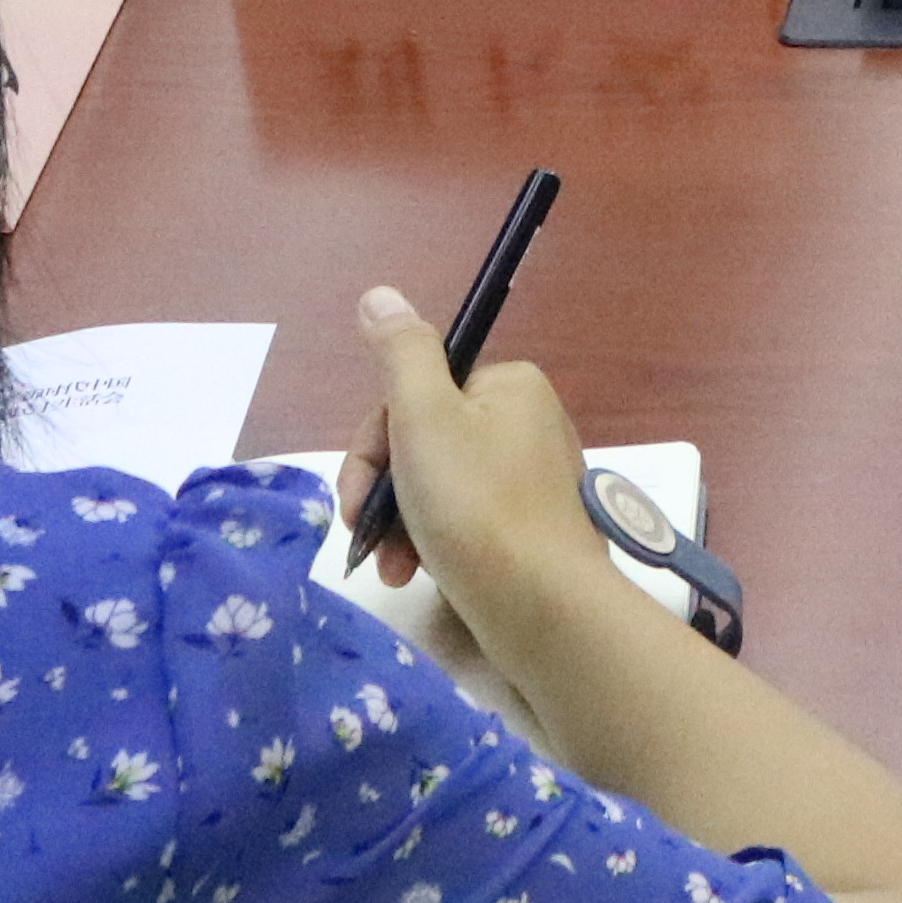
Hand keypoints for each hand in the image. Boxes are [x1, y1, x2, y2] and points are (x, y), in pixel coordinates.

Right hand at [333, 282, 630, 653]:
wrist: (542, 607)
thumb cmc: (477, 506)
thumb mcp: (425, 417)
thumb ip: (400, 353)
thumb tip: (381, 296)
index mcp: (509, 385)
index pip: (414, 395)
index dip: (374, 443)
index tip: (359, 493)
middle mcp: (527, 422)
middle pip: (422, 441)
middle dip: (384, 490)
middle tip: (364, 536)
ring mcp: (531, 480)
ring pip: (436, 487)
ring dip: (400, 524)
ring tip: (391, 568)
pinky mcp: (528, 530)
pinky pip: (462, 523)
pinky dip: (430, 545)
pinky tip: (414, 574)